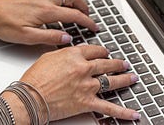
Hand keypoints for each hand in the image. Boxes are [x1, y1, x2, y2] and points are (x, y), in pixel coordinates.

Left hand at [0, 0, 97, 44]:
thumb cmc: (4, 24)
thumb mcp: (27, 37)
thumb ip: (49, 37)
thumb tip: (66, 38)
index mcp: (46, 11)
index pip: (74, 14)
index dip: (87, 21)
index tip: (94, 27)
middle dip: (85, 6)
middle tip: (88, 17)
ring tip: (78, 9)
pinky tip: (61, 3)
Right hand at [20, 45, 139, 121]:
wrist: (30, 97)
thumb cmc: (35, 78)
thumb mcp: (48, 57)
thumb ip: (64, 54)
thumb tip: (72, 53)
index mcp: (74, 55)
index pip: (94, 50)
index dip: (102, 51)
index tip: (105, 52)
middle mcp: (83, 69)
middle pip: (106, 64)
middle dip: (117, 63)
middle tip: (123, 63)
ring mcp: (87, 86)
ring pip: (112, 81)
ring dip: (124, 79)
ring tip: (132, 77)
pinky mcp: (87, 102)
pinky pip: (109, 108)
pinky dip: (123, 112)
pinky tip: (133, 113)